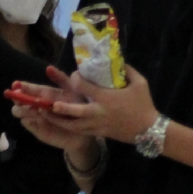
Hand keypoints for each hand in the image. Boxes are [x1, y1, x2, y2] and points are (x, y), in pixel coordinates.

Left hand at [10, 64, 158, 147]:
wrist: (149, 129)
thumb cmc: (144, 104)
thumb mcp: (140, 83)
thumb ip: (128, 70)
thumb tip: (117, 60)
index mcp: (106, 97)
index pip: (83, 87)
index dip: (75, 79)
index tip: (73, 76)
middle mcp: (98, 111)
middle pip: (73, 111)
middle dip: (58, 108)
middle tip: (46, 103)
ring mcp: (97, 124)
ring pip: (72, 124)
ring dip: (57, 120)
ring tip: (43, 115)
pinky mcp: (99, 133)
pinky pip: (79, 131)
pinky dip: (67, 127)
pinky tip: (58, 124)